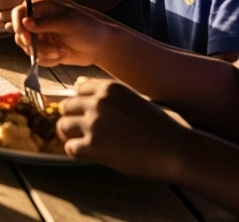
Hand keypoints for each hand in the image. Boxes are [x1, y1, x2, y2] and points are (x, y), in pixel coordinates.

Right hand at [5, 0, 109, 67]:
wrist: (100, 46)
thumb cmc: (88, 28)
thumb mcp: (68, 23)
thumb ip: (46, 23)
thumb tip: (25, 22)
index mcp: (43, 7)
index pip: (19, 11)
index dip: (18, 24)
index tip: (25, 37)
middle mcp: (38, 21)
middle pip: (20, 32)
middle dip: (34, 44)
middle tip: (50, 50)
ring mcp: (40, 36)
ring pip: (26, 47)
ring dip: (42, 53)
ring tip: (60, 53)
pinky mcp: (44, 49)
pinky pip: (36, 57)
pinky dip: (47, 60)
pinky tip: (61, 55)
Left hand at [56, 78, 189, 180]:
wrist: (175, 149)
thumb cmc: (161, 125)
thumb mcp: (135, 99)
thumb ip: (107, 93)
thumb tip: (78, 83)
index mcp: (110, 88)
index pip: (79, 88)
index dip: (82, 102)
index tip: (89, 112)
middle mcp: (98, 102)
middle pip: (66, 106)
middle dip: (73, 117)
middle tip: (84, 130)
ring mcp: (94, 124)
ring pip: (63, 125)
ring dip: (71, 135)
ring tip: (85, 142)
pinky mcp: (94, 146)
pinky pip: (70, 147)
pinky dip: (76, 152)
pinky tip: (89, 154)